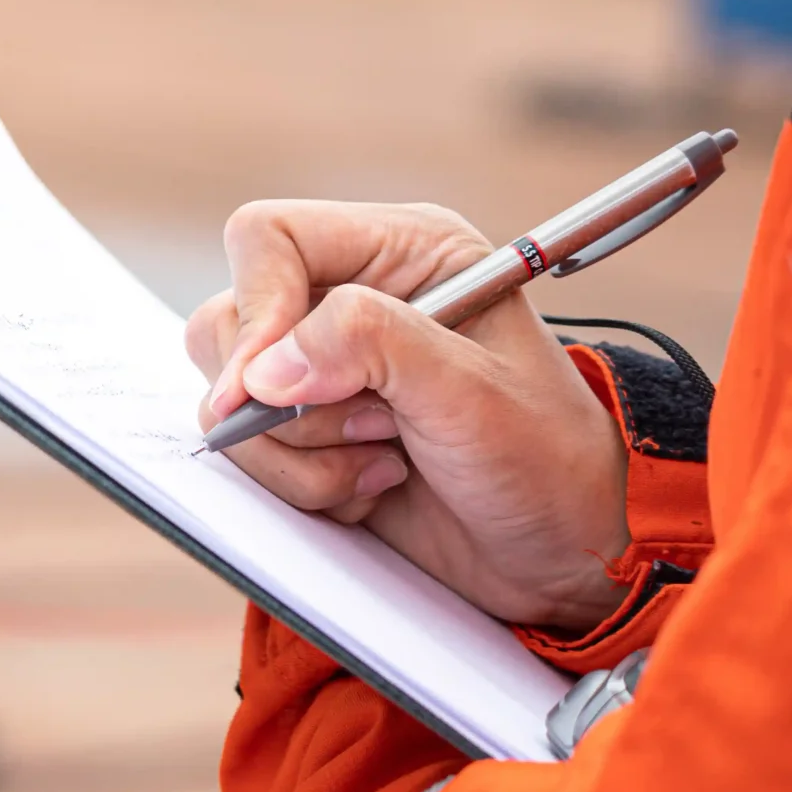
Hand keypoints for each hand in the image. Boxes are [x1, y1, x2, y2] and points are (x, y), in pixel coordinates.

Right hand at [186, 200, 631, 632]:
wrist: (564, 549)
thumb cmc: (544, 455)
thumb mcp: (469, 388)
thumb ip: (368, 345)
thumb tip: (264, 367)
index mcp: (399, 251)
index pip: (269, 241)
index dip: (257, 308)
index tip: (266, 384)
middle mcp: (350, 299)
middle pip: (230, 323)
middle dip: (293, 400)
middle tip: (379, 426)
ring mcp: (322, 371)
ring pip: (228, 397)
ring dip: (299, 450)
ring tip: (385, 461)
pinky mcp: (307, 434)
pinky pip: (246, 453)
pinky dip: (300, 484)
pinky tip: (372, 487)